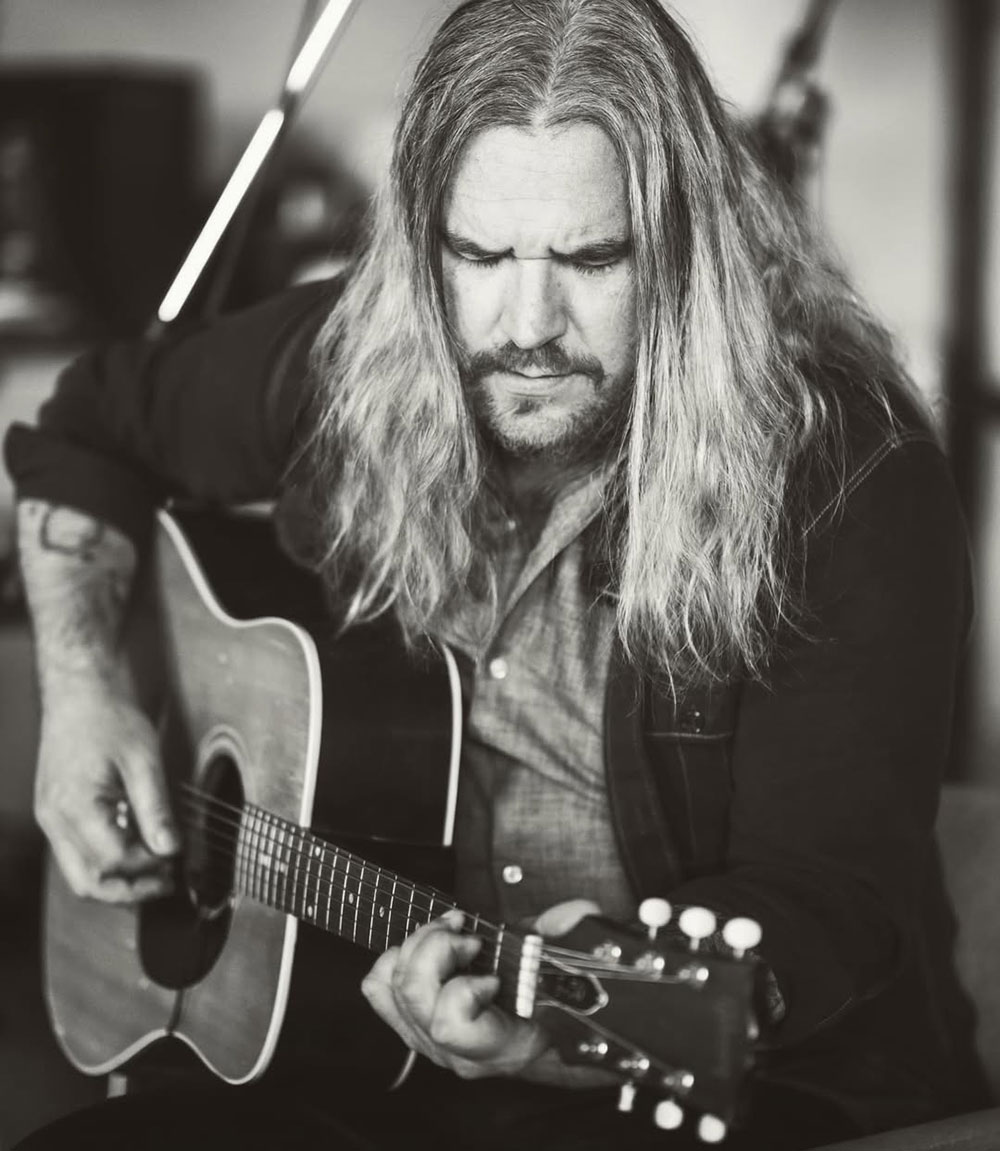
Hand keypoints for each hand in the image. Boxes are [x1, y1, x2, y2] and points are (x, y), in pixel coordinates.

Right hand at [35, 679, 178, 902]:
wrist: (79, 690)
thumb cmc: (109, 717)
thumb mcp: (143, 759)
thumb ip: (156, 808)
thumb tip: (170, 849)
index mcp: (75, 806)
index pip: (113, 861)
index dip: (148, 869)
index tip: (176, 863)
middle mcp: (55, 818)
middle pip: (88, 882)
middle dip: (129, 891)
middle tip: (166, 882)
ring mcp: (51, 817)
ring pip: (79, 873)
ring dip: (118, 880)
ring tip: (155, 870)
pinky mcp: (55, 813)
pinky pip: (76, 853)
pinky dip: (105, 861)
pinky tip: (134, 849)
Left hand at [361, 899, 613, 1084]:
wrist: (555, 1045)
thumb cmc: (564, 1009)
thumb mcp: (576, 977)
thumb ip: (568, 943)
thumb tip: (567, 918)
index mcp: (499, 1046)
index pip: (451, 1026)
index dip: (464, 990)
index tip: (492, 974)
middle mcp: (457, 1050)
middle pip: (414, 995)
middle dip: (438, 948)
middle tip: (467, 936)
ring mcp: (431, 1040)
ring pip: (393, 987)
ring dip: (420, 945)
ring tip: (451, 929)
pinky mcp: (415, 1023)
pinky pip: (380, 989)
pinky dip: (396, 957)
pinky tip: (427, 944)